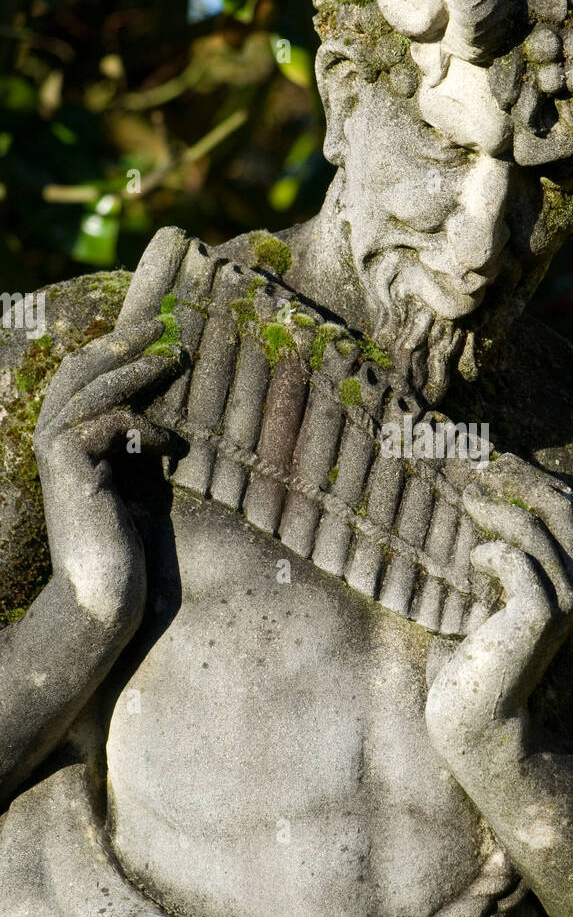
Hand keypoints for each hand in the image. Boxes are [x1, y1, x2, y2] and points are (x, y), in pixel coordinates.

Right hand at [33, 320, 181, 635]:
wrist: (102, 593)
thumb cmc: (125, 546)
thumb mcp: (136, 482)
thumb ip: (137, 446)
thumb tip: (171, 417)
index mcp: (66, 438)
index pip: (85, 377)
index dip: (115, 348)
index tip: (155, 333)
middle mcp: (52, 438)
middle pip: (81, 368)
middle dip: (121, 340)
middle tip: (162, 323)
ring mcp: (54, 450)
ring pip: (92, 386)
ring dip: (136, 367)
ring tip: (176, 357)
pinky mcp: (67, 464)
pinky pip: (105, 422)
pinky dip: (141, 425)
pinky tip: (169, 445)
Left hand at [426, 454, 572, 763]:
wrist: (474, 722)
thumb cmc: (472, 663)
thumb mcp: (487, 600)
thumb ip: (497, 560)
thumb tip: (474, 502)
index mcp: (569, 580)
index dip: (539, 480)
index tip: (498, 461)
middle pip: (566, 509)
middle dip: (525, 480)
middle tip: (483, 468)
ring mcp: (562, 604)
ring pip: (538, 531)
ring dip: (499, 509)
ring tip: (467, 502)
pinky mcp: (538, 618)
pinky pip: (516, 562)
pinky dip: (490, 552)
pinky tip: (472, 561)